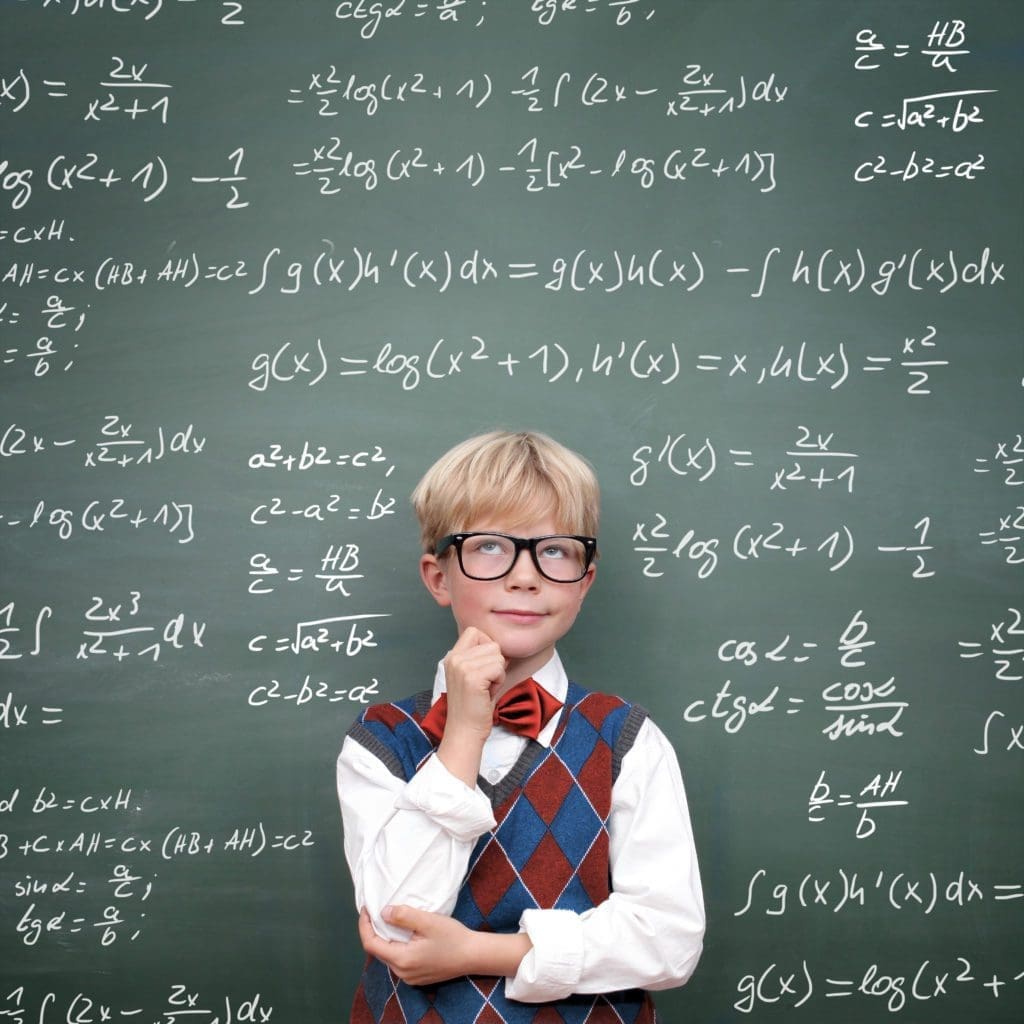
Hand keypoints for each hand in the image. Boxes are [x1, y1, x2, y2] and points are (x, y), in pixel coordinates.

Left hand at [358, 906, 530, 985]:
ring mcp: (410, 977)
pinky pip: (398, 960)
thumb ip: (404, 916)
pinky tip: (402, 933)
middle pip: (378, 951)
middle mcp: (402, 973)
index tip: (366, 908)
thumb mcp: (428, 921)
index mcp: (402, 960)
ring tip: (388, 919)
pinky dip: (395, 945)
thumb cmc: (452, 937)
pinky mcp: (417, 977)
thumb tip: (383, 913)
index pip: (371, 944)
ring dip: (385, 938)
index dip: (364, 925)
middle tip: (376, 910)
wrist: (473, 955)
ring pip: (388, 955)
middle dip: (373, 930)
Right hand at [441, 626, 505, 741]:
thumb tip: (499, 647)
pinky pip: (499, 667)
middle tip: (484, 683)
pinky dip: (499, 681)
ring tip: (485, 689)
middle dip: (495, 663)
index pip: (475, 631)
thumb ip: (479, 657)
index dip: (487, 647)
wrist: (465, 731)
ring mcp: (462, 667)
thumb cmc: (473, 706)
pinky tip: (488, 693)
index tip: (484, 668)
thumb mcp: (471, 675)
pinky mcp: (472, 678)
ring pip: (497, 655)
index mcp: (452, 656)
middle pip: (491, 644)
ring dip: (498, 673)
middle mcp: (454, 658)